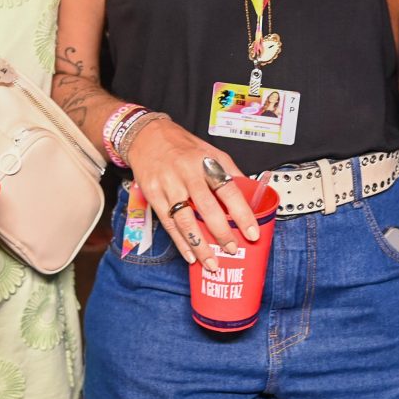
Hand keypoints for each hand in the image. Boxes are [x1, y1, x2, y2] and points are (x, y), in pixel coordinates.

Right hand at [125, 117, 256, 269]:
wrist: (146, 136)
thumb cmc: (181, 145)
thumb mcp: (210, 150)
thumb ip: (229, 171)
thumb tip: (249, 192)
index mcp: (205, 162)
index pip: (228, 190)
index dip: (241, 213)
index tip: (252, 232)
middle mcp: (186, 173)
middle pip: (206, 208)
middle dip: (221, 233)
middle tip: (233, 249)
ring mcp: (167, 185)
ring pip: (185, 220)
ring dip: (200, 245)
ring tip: (212, 262)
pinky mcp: (153, 195)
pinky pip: (168, 223)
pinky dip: (180, 242)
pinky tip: (191, 255)